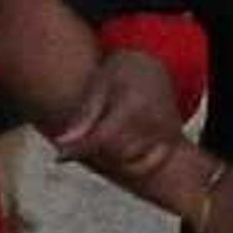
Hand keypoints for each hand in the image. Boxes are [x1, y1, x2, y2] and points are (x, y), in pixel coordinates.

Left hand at [51, 48, 188, 186]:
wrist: (153, 67)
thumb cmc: (120, 73)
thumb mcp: (99, 85)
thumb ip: (84, 116)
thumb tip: (60, 144)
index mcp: (134, 105)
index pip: (102, 139)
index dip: (79, 151)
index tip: (59, 157)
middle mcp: (154, 121)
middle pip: (114, 154)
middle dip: (93, 150)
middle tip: (81, 138)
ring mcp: (168, 133)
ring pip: (128, 161)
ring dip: (110, 156)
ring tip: (103, 133)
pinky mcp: (172, 141)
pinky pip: (147, 165)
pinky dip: (130, 163)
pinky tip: (118, 147)